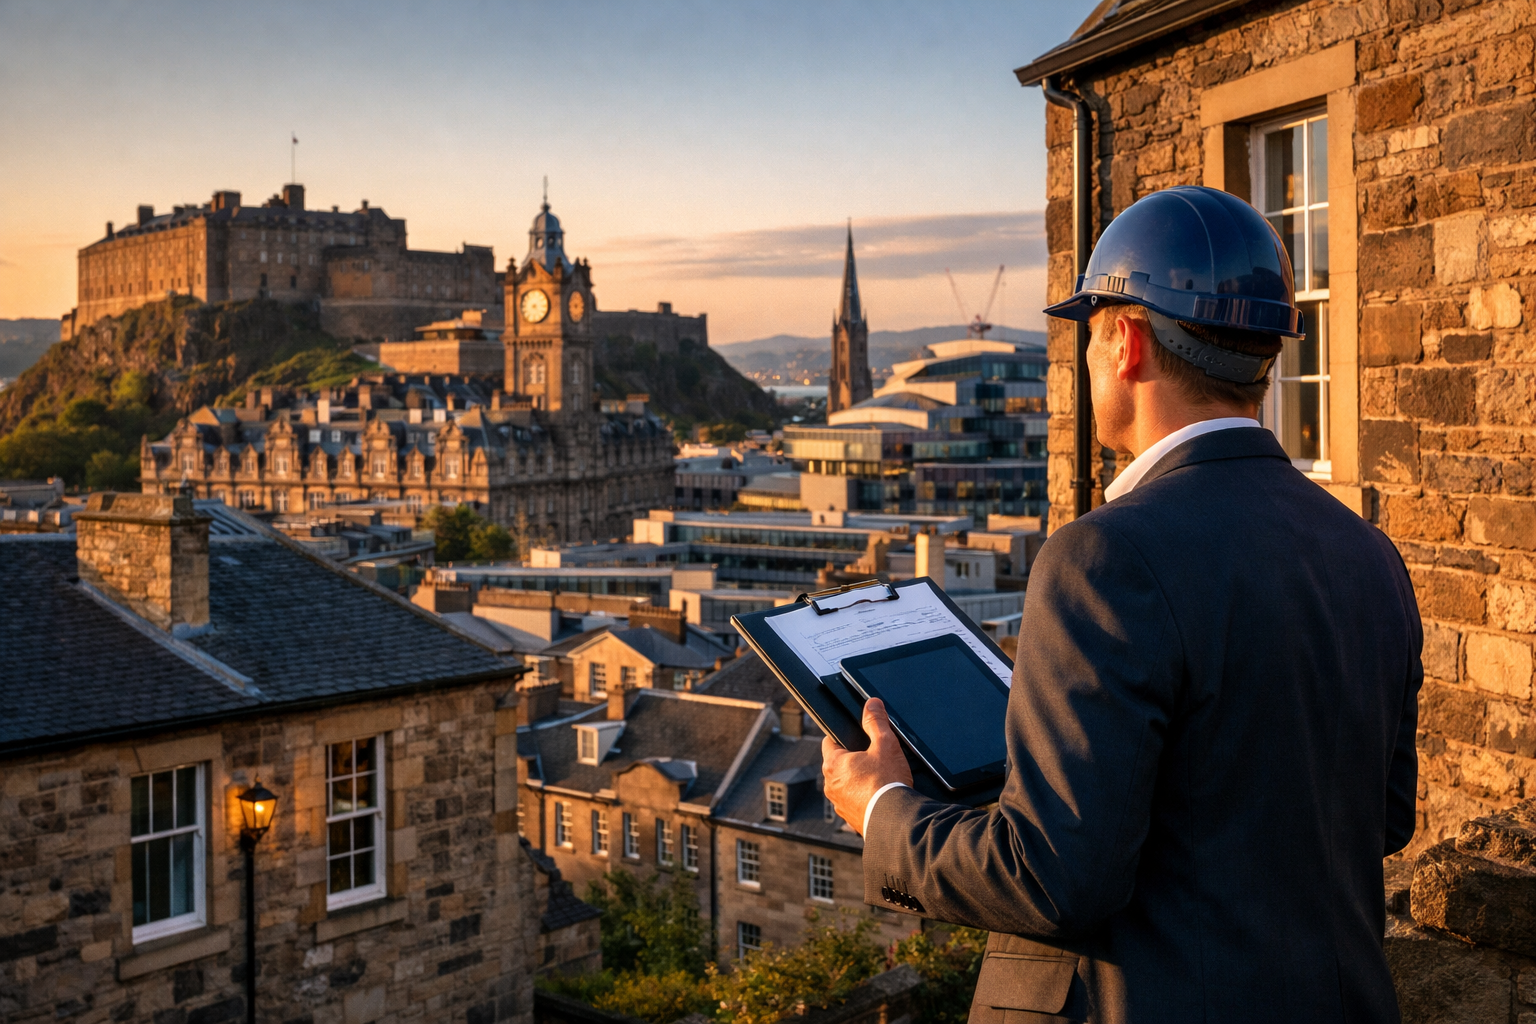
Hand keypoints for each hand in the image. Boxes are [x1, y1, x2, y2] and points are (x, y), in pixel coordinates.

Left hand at [821, 698, 912, 835]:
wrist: (895, 821)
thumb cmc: (887, 782)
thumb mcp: (885, 744)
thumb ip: (876, 722)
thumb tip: (871, 704)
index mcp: (833, 764)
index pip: (829, 742)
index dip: (842, 736)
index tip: (856, 737)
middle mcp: (830, 785)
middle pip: (838, 764)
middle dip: (853, 760)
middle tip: (873, 758)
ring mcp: (839, 805)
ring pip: (845, 785)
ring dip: (857, 782)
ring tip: (879, 779)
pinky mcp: (850, 819)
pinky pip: (853, 803)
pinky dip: (863, 799)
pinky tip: (880, 797)